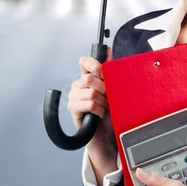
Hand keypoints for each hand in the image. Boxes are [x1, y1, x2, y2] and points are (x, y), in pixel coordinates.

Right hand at [67, 50, 116, 174]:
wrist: (107, 135)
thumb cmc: (110, 112)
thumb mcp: (113, 89)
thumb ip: (109, 70)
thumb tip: (108, 50)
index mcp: (87, 78)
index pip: (84, 61)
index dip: (94, 64)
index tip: (103, 72)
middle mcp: (78, 85)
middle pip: (89, 78)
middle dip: (104, 89)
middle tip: (109, 98)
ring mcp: (74, 97)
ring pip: (91, 92)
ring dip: (103, 102)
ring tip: (106, 108)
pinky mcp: (73, 109)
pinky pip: (89, 104)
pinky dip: (99, 110)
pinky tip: (100, 114)